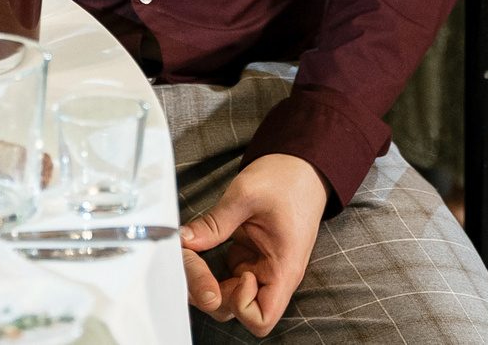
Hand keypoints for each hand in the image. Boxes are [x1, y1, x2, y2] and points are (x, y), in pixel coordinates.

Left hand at [179, 152, 326, 335]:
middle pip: (238, 312)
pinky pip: (225, 278)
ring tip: (195, 253)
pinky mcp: (250, 260)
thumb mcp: (247, 194)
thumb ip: (215, 223)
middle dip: (210, 291)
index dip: (239, 304)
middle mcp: (273, 276)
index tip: (234, 272)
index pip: (261, 318)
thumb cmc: (287, 180)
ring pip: (228, 298)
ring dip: (207, 282)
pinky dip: (209, 270)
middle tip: (196, 258)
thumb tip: (185, 241)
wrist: (301, 168)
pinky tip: (202, 248)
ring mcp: (261, 270)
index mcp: (284, 267)